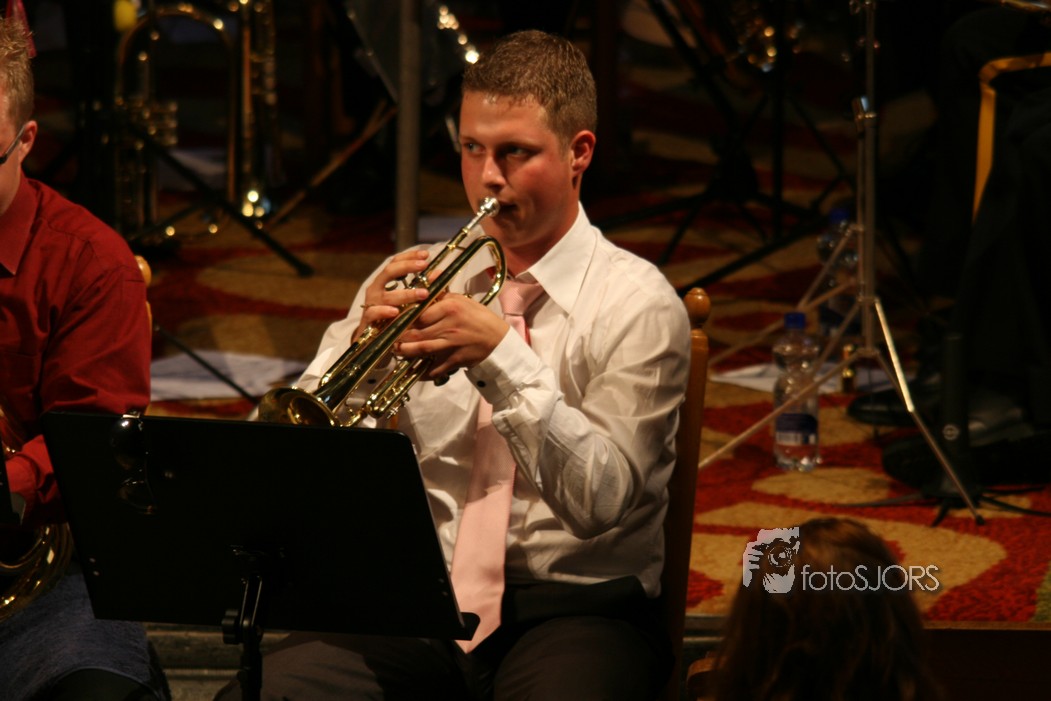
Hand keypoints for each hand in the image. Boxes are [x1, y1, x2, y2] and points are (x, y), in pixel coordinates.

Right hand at [354, 249, 431, 340]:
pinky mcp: (367, 321)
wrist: (373, 343)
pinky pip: (373, 313)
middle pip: (388, 272)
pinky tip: (395, 312)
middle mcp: (376, 290)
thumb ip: (421, 288)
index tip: (426, 255)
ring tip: (423, 294)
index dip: (409, 256)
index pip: (394, 263)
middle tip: (424, 266)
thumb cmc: (394, 320)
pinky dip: (384, 312)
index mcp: (384, 283)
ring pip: (386, 295)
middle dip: (406, 267)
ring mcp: (371, 305)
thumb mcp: (408, 303)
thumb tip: (439, 273)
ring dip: (406, 294)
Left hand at [395, 292, 509, 378]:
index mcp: (450, 307)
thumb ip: (442, 290)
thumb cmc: (478, 318)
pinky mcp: (456, 359)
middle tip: (389, 338)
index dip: (403, 318)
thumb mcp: (462, 299)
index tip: (392, 320)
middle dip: (400, 336)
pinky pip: (435, 368)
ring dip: (406, 352)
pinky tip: (414, 371)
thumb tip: (429, 274)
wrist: (498, 340)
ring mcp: (452, 344)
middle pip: (417, 331)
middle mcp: (450, 325)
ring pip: (422, 349)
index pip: (419, 312)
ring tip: (397, 351)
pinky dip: (423, 372)